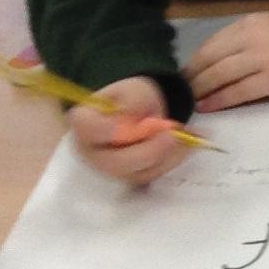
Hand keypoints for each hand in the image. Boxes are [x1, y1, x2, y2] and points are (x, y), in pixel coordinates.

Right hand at [69, 77, 184, 186]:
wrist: (141, 113)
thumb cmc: (132, 99)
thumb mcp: (135, 91)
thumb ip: (134, 103)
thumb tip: (134, 120)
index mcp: (84, 122)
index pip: (87, 129)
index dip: (108, 130)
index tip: (134, 124)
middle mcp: (91, 151)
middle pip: (115, 162)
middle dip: (149, 151)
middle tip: (174, 134)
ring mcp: (110, 169)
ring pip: (138, 173)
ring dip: (166, 156)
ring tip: (185, 135)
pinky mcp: (130, 177)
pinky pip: (151, 175)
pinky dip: (171, 161)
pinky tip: (185, 145)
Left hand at [186, 15, 268, 111]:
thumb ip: (249, 41)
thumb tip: (221, 63)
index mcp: (250, 24)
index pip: (211, 44)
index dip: (194, 63)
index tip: (185, 77)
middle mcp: (251, 37)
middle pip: (210, 60)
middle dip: (192, 79)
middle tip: (181, 94)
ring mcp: (262, 58)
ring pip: (220, 76)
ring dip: (201, 91)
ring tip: (191, 103)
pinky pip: (238, 91)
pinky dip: (220, 100)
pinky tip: (210, 106)